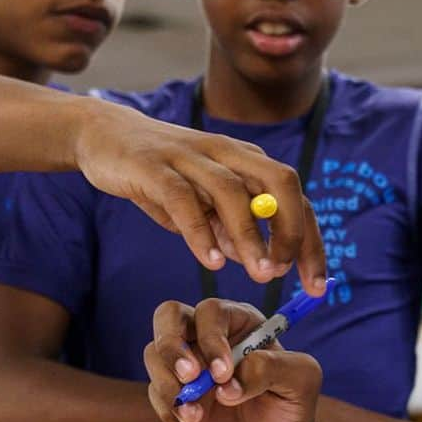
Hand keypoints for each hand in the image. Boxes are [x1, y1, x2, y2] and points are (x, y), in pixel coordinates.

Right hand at [74, 100, 325, 290]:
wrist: (104, 135)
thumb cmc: (162, 175)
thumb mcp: (202, 204)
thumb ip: (228, 228)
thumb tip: (255, 259)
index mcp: (247, 161)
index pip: (295, 200)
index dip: (311, 243)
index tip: (317, 286)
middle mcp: (228, 153)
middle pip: (279, 184)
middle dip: (291, 231)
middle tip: (287, 273)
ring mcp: (192, 156)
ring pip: (233, 192)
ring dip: (250, 236)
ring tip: (260, 274)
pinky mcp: (154, 166)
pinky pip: (183, 198)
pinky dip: (200, 231)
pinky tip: (211, 261)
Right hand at [144, 298, 322, 421]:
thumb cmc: (292, 406)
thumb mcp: (301, 382)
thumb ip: (272, 369)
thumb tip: (231, 379)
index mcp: (242, 322)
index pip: (212, 311)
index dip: (211, 338)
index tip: (223, 374)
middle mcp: (210, 336)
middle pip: (168, 316)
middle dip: (172, 347)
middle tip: (190, 379)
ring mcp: (188, 363)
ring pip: (154, 355)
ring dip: (170, 388)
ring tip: (196, 417)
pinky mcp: (175, 393)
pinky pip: (155, 392)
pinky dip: (169, 414)